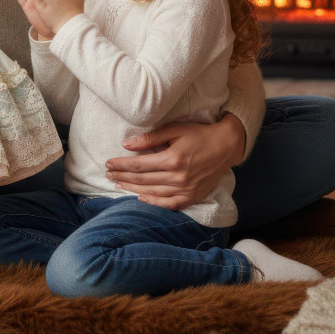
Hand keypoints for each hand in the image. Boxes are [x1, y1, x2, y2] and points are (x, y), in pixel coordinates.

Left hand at [104, 115, 245, 209]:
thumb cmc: (199, 134)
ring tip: (118, 183)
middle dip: (123, 176)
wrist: (226, 146)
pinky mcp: (193, 196)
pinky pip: (170, 204)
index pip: (139, 164)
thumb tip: (126, 145)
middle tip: (108, 174)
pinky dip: (154, 202)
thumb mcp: (174, 130)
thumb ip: (150, 138)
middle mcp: (179, 177)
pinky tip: (140, 198)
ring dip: (133, 188)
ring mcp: (187, 189)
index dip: (121, 164)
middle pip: (143, 179)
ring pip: (153, 192)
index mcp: (173, 159)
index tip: (108, 163)